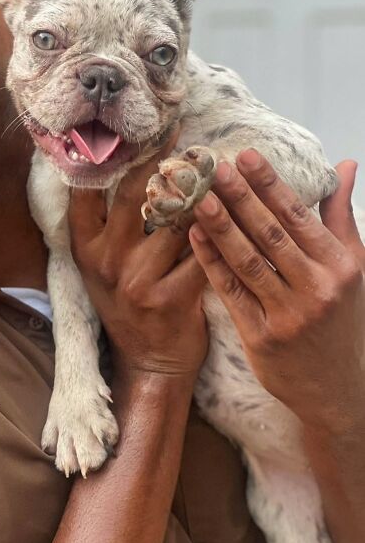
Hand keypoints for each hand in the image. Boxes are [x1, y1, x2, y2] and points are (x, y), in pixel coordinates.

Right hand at [68, 134, 207, 384]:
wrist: (150, 363)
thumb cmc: (130, 305)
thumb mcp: (103, 266)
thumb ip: (108, 225)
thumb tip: (130, 167)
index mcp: (85, 249)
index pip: (86, 191)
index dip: (107, 156)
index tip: (129, 128)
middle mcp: (105, 261)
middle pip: (133, 194)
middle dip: (159, 160)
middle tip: (182, 133)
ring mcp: (136, 281)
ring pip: (174, 219)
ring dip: (199, 191)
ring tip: (217, 165)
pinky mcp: (171, 298)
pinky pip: (201, 252)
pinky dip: (218, 230)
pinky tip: (234, 210)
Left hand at [190, 150, 364, 432]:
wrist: (337, 387)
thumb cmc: (341, 318)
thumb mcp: (352, 267)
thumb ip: (341, 216)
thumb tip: (344, 165)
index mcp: (340, 265)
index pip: (299, 216)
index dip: (270, 184)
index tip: (245, 155)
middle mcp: (317, 288)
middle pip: (270, 234)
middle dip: (240, 198)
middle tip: (213, 167)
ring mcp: (288, 315)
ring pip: (247, 261)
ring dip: (220, 227)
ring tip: (197, 198)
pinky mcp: (261, 337)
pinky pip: (232, 292)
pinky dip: (212, 263)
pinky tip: (194, 237)